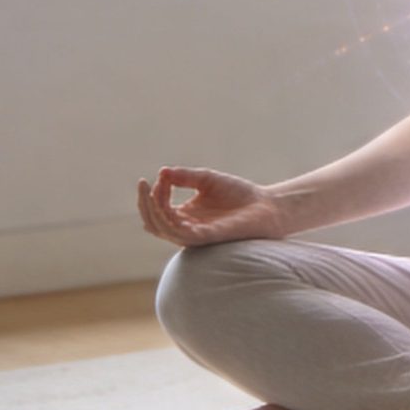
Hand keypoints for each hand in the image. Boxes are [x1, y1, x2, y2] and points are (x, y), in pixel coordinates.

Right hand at [136, 166, 288, 247]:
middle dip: (144, 203)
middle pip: (153, 222)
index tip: (162, 176)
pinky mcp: (207, 237)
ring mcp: (196, 235)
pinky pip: (181, 234)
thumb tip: (162, 171)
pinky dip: (170, 220)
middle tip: (144, 184)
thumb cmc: (238, 194)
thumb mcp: (206, 179)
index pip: (158, 210)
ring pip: (162, 229)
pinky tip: (167, 204)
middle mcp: (187, 228)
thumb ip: (184, 176)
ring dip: (154, 210)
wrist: (265, 205)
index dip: (154, 193)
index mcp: (185, 216)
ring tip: (155, 190)